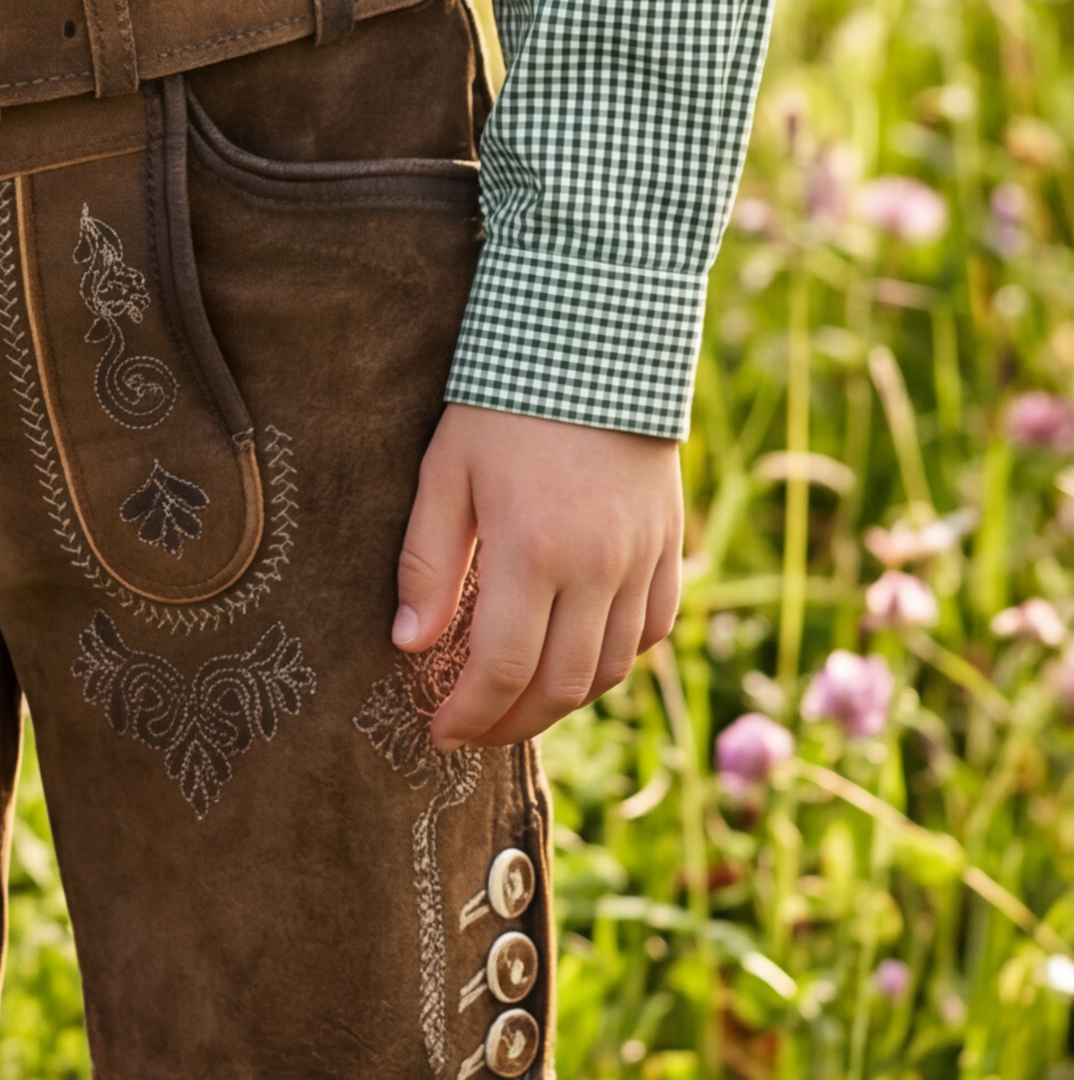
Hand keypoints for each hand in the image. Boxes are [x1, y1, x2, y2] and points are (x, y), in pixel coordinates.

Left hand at [394, 401, 686, 749]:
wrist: (595, 346)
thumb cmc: (503, 403)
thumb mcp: (445, 471)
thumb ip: (427, 562)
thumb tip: (410, 645)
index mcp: (533, 552)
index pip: (503, 670)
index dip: (470, 715)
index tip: (438, 731)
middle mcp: (598, 570)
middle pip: (560, 687)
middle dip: (510, 724)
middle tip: (471, 733)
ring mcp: (642, 562)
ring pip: (610, 670)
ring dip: (560, 701)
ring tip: (514, 704)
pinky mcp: (670, 550)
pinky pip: (651, 632)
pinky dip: (613, 661)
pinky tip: (574, 661)